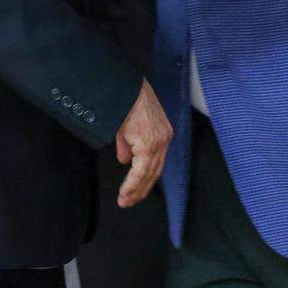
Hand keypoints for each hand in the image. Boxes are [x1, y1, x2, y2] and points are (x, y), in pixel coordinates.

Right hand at [115, 79, 172, 207]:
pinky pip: (141, 168)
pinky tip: (125, 191)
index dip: (145, 179)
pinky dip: (133, 182)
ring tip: (125, 201)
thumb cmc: (125, 99)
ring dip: (135, 190)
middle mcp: (163, 138)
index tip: (134, 192)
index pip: (155, 163)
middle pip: (154, 172)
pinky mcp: (148, 141)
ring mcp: (157, 140)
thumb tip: (125, 160)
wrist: (123, 85)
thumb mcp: (126, 125)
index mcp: (161, 133)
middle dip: (141, 190)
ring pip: (148, 173)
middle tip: (128, 202)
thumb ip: (127, 145)